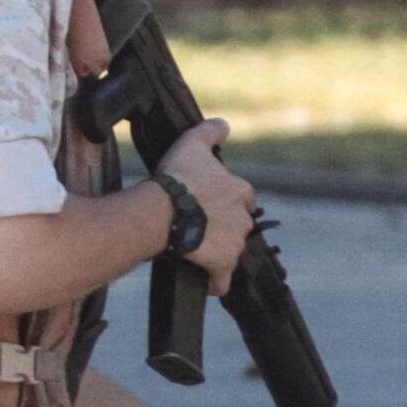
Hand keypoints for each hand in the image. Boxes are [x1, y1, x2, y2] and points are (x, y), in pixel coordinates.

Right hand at [154, 120, 258, 292]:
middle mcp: (242, 218)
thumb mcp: (192, 143)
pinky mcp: (222, 263)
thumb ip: (210, 131)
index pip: (243, 196)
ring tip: (197, 252)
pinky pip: (222, 278)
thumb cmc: (177, 178)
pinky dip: (216, 282)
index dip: (228, 199)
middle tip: (199, 226)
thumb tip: (223, 124)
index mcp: (239, 191)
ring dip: (219, 252)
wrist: (163, 211)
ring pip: (232, 250)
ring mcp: (234, 242)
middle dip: (224, 226)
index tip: (213, 202)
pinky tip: (207, 283)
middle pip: (238, 225)